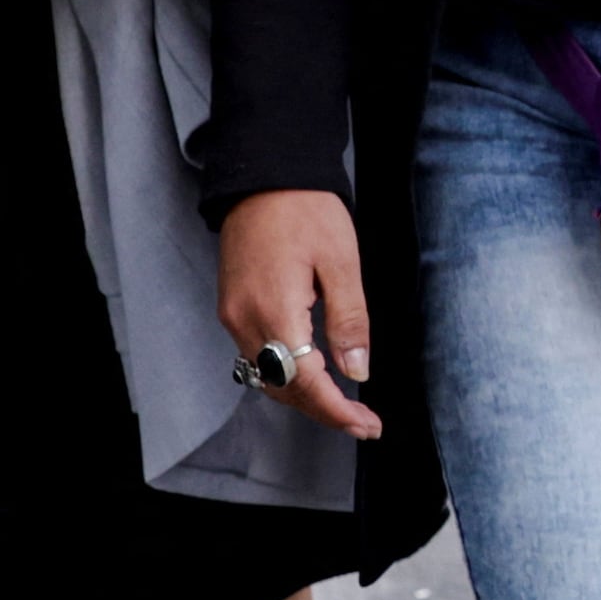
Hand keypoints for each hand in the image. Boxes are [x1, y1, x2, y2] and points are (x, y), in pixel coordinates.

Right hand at [216, 189, 382, 440]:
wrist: (263, 174)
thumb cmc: (306, 209)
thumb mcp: (341, 261)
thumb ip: (349, 321)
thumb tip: (356, 372)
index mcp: (274, 311)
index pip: (305, 383)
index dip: (337, 411)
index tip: (368, 425)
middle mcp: (244, 321)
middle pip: (282, 388)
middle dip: (323, 411)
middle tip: (365, 422)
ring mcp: (233, 315)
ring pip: (267, 377)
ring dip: (304, 396)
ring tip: (345, 406)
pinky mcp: (232, 306)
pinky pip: (258, 356)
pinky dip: (287, 374)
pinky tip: (314, 375)